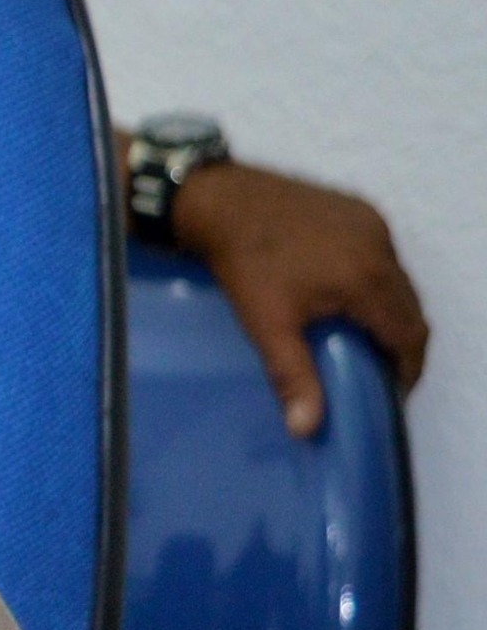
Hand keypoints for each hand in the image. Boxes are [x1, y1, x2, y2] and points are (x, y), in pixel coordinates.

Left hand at [172, 161, 431, 436]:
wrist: (219, 200)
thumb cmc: (242, 263)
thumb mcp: (267, 324)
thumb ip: (293, 376)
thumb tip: (306, 429)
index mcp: (368, 280)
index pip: (410, 336)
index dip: (406, 369)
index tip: (390, 390)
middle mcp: (381, 249)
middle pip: (410, 309)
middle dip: (400, 343)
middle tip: (377, 368)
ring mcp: (372, 224)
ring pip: (400, 281)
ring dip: (390, 310)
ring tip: (364, 336)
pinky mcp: (358, 210)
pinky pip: (383, 254)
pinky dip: (376, 280)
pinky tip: (349, 296)